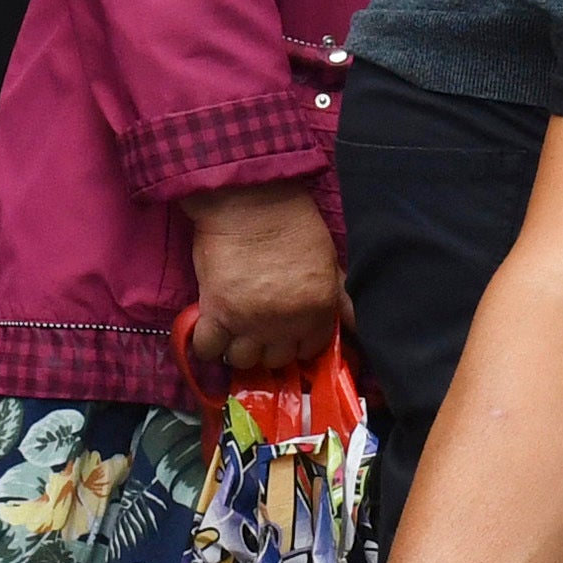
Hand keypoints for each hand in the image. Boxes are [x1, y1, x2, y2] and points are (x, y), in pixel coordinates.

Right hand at [177, 184, 344, 385]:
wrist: (251, 202)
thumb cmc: (293, 225)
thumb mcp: (328, 261)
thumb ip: (340, 298)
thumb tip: (356, 326)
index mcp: (317, 312)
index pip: (310, 350)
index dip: (298, 342)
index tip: (286, 332)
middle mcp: (285, 325)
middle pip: (276, 360)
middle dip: (268, 346)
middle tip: (258, 327)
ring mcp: (249, 322)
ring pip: (243, 360)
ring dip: (238, 347)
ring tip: (233, 329)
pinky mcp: (216, 312)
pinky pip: (208, 349)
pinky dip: (207, 344)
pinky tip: (210, 330)